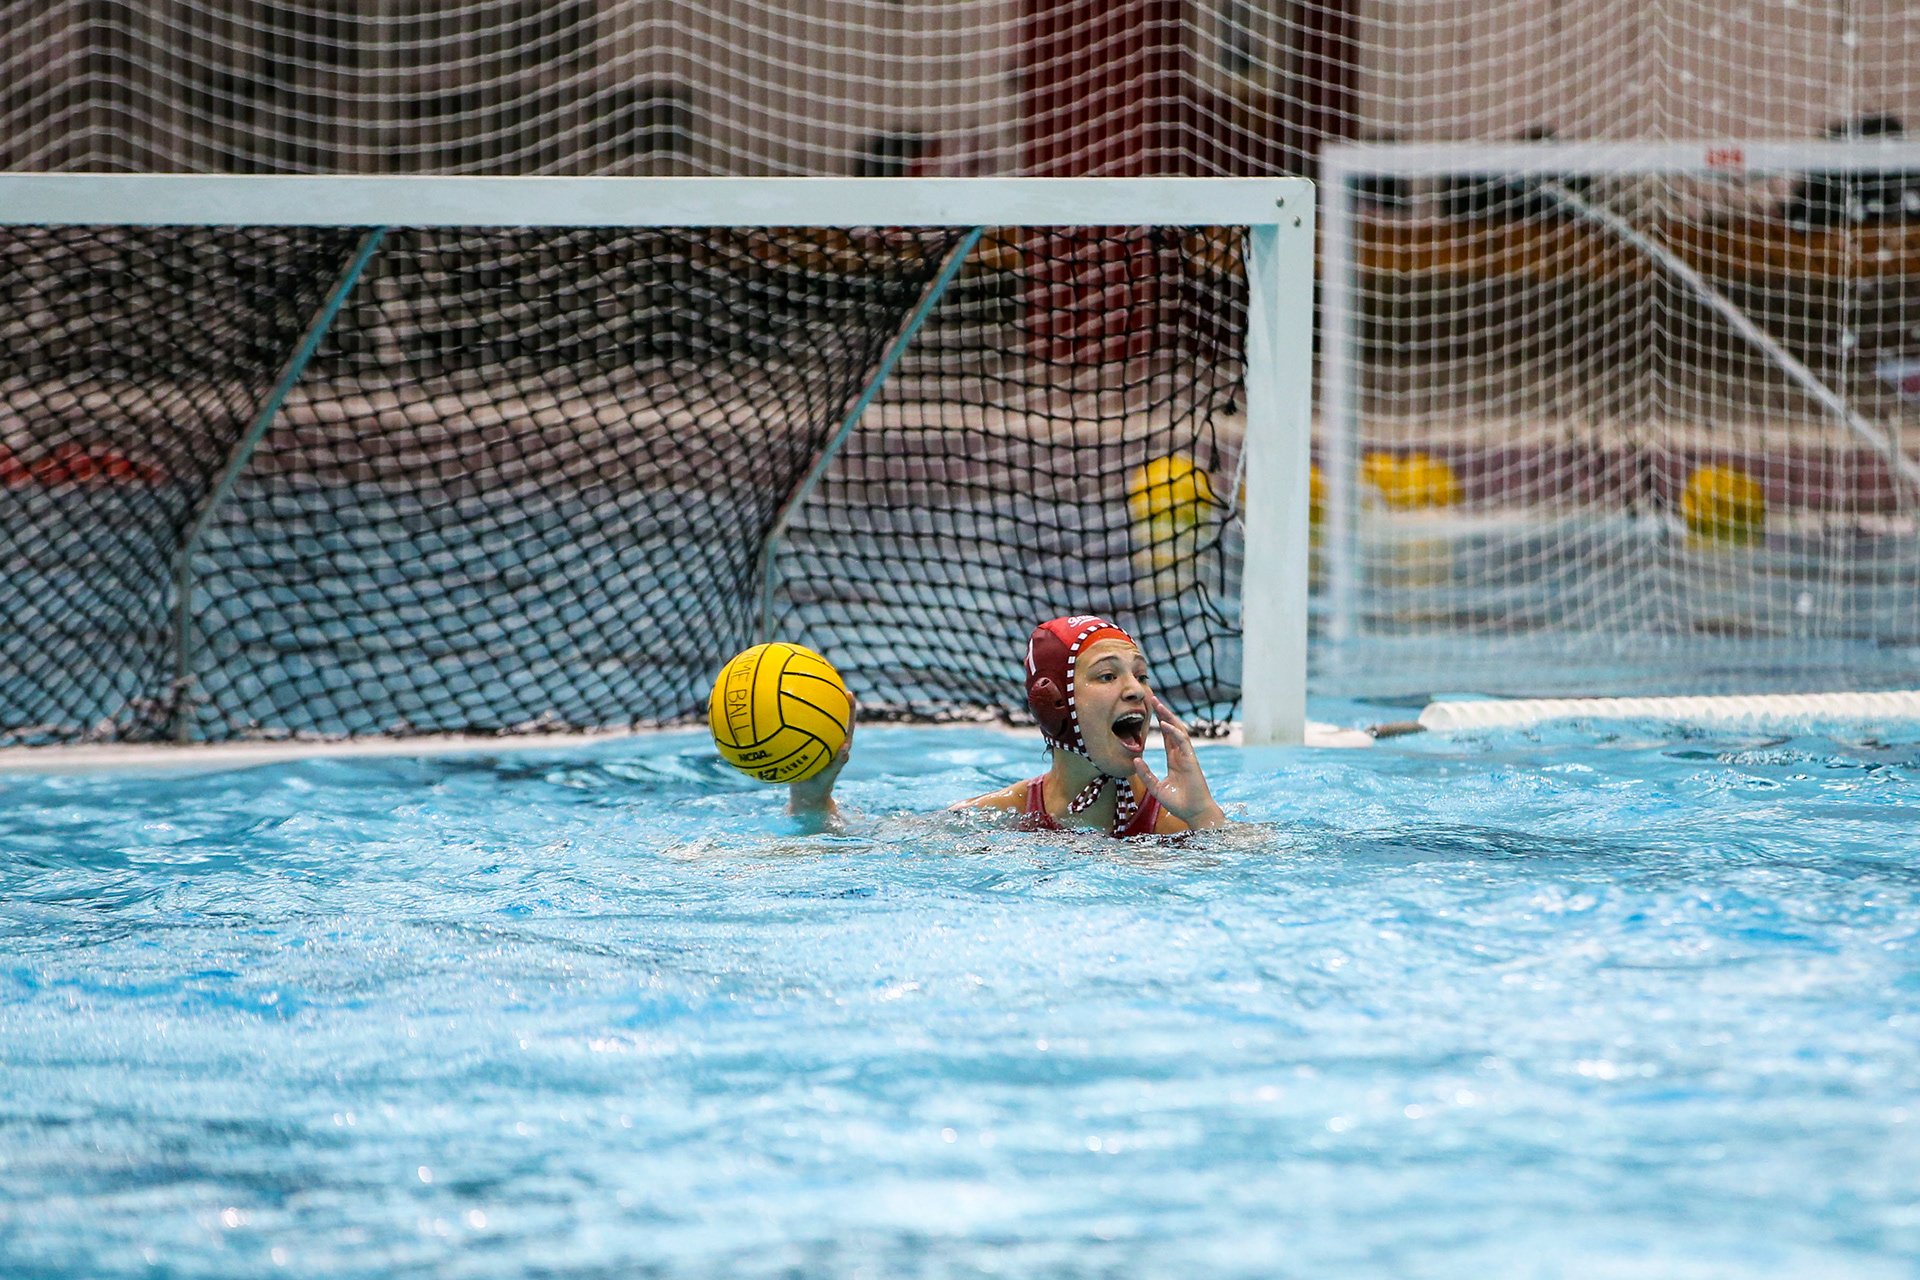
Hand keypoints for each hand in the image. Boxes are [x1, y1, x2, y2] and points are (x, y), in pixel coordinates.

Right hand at [789, 695, 854, 816]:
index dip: (849, 708)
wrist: (806, 795)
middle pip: (831, 716)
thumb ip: (837, 763)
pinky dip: (793, 722)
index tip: (849, 693)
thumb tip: (846, 749)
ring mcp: (815, 742)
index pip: (847, 722)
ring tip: (804, 689)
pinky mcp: (802, 746)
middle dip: (831, 699)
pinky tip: (780, 713)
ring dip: (812, 707)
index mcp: (839, 744)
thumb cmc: (821, 786)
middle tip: (829, 682)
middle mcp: (828, 740)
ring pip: (814, 722)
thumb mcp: (829, 775)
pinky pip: (799, 731)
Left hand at [1133, 695, 1226, 829]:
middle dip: (1164, 713)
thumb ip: (1146, 774)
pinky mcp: (1192, 761)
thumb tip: (1135, 760)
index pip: (1166, 736)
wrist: (1194, 813)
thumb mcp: (1156, 787)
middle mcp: (1181, 755)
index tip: (1151, 710)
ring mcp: (1187, 757)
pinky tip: (1166, 724)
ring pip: (1178, 732)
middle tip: (1153, 698)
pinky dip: (1174, 732)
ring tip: (1159, 705)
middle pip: (1172, 729)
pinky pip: (1183, 743)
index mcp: (1174, 760)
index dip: (1160, 722)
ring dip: (1169, 718)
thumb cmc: (1179, 803)